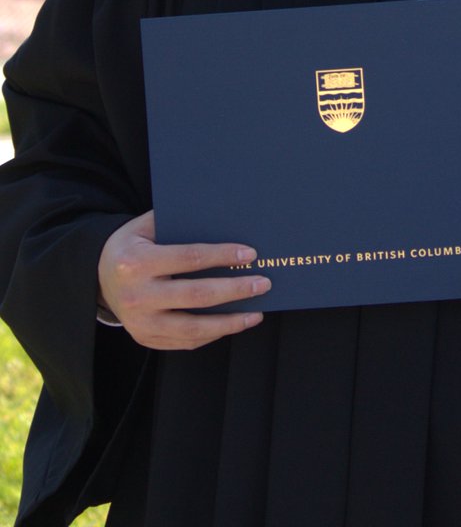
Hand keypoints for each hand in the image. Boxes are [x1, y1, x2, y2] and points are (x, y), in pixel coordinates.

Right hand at [97, 210, 270, 349]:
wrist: (96, 275)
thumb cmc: (133, 244)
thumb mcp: (147, 226)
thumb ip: (180, 222)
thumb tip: (226, 218)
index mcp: (136, 262)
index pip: (189, 259)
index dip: (222, 256)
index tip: (250, 254)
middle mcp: (137, 296)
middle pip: (196, 296)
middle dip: (234, 290)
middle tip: (263, 284)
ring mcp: (139, 322)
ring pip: (193, 328)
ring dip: (229, 322)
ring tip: (256, 313)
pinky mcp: (145, 338)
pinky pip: (185, 341)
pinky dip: (212, 334)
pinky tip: (233, 324)